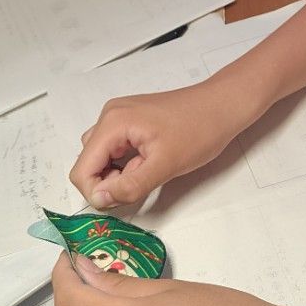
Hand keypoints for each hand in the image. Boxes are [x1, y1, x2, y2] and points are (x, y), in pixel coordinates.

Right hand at [69, 78, 250, 210]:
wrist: (224, 105)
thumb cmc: (200, 129)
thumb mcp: (165, 165)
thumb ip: (130, 186)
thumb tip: (99, 200)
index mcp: (113, 123)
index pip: (81, 170)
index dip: (97, 193)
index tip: (123, 198)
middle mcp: (110, 116)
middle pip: (88, 163)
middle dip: (109, 182)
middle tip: (142, 181)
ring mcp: (120, 116)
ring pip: (102, 157)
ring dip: (118, 174)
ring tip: (148, 170)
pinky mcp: (131, 121)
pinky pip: (116, 149)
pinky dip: (126, 163)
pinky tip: (149, 163)